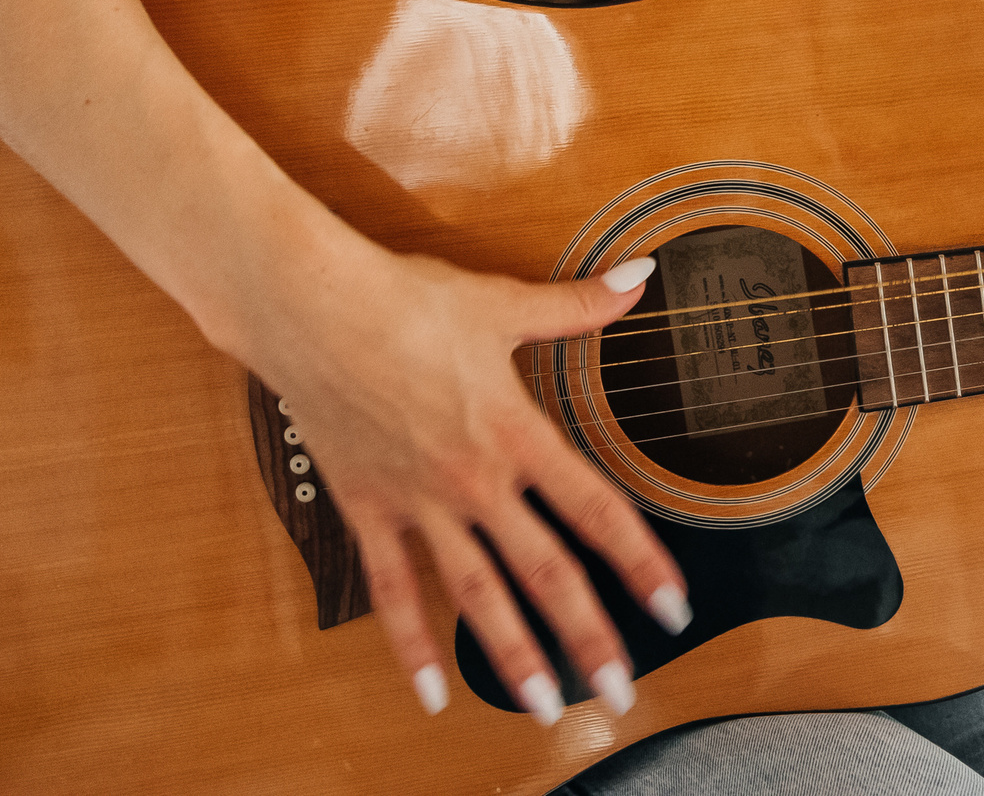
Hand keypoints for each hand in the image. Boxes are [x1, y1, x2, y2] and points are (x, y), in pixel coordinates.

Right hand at [248, 241, 688, 724]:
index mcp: (516, 434)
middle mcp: (474, 481)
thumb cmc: (405, 301)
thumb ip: (579, 305)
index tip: (672, 609)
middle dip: (589, 636)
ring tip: (546, 706)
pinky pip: (392, 588)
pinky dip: (410, 644)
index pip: (595, 511)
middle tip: (622, 693)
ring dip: (513, 655)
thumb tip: (641, 276)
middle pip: (546, 572)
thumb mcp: (503, 302)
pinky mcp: (368, 509)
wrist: (310, 309)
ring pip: (477, 594)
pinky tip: (430, 693)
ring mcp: (419, 503)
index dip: (640, 562)